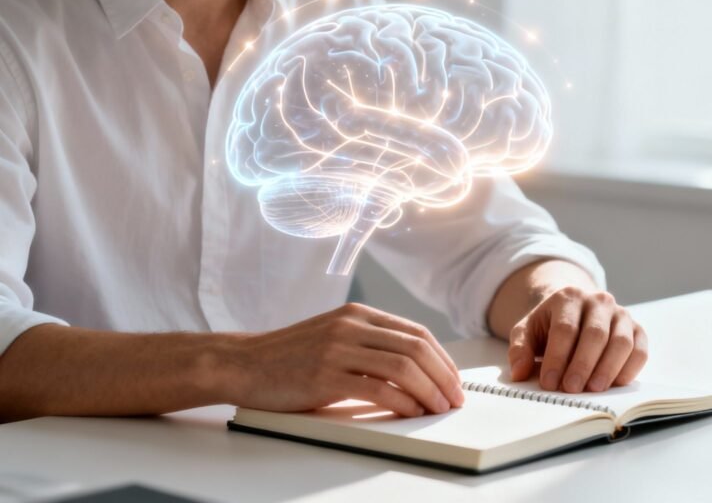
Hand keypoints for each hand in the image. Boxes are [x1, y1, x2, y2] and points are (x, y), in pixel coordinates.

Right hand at [228, 304, 463, 416]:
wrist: (242, 363)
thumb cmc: (288, 356)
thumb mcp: (334, 336)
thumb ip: (368, 343)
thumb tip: (414, 366)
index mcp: (359, 314)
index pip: (417, 332)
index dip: (443, 358)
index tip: (454, 380)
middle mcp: (352, 326)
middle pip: (416, 348)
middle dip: (444, 376)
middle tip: (455, 398)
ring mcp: (338, 349)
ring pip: (403, 366)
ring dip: (429, 390)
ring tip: (439, 408)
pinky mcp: (326, 375)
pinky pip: (378, 388)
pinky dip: (402, 402)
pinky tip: (411, 412)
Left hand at [506, 287, 647, 392]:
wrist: (574, 310)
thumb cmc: (549, 325)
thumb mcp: (527, 331)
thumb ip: (519, 349)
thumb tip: (520, 373)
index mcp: (569, 297)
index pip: (565, 329)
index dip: (557, 358)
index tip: (549, 383)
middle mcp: (599, 301)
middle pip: (595, 335)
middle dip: (582, 365)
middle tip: (571, 389)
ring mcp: (621, 314)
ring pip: (621, 342)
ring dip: (607, 369)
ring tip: (593, 390)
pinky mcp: (636, 329)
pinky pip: (640, 349)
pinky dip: (630, 368)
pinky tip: (615, 384)